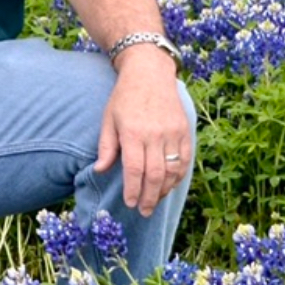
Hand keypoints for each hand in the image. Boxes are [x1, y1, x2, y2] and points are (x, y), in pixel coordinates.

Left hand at [95, 46, 191, 216]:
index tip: (130, 204)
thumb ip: (106, 147)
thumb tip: (100, 170)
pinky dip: (178, 176)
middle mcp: (155, 134)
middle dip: (149, 197)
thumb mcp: (108, 119)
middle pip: (155, 174)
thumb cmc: (124, 98)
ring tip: (154, 202)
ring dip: (164, 190)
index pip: (135, 169)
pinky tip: (169, 186)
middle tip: (143, 211)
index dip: (134, 190)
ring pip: (172, 170)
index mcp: (133, 132)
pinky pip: (184, 160)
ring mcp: (173, 133)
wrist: (150, 74)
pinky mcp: (185, 131)